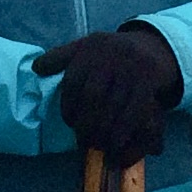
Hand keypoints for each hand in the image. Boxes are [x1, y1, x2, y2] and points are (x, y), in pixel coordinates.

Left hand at [31, 27, 184, 159]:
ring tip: (98, 144)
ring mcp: (131, 69)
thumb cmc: (111, 53)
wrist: (154, 46)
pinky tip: (117, 142)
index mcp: (91, 48)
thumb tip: (36, 68)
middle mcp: (111, 56)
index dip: (68, 106)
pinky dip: (123, 129)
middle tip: (83, 139)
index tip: (70, 123)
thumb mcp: (86, 47)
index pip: (73, 81)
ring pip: (112, 105)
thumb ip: (60, 57)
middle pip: (93, 96)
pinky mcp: (148, 81)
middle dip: (86, 122)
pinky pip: (134, 110)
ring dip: (103, 130)